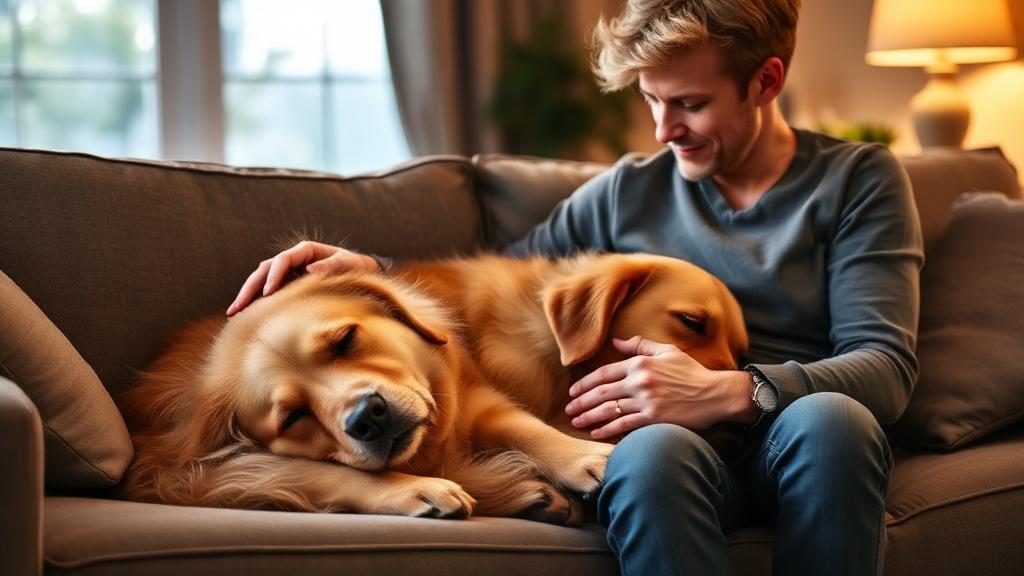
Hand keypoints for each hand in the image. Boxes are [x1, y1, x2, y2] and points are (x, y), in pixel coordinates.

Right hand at [226, 241, 378, 315]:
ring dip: (247, 295)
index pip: (282, 260)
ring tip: (233, 313)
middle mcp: (292, 259)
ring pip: (261, 280)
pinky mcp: (287, 283)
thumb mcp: (347, 264)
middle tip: (237, 307)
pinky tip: (244, 315)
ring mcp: (287, 271)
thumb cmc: (353, 266)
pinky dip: (255, 301)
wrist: (358, 270)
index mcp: (305, 251)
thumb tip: (311, 269)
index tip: (268, 293)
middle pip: (264, 270)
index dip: (273, 276)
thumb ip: (331, 266)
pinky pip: (267, 290)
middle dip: (250, 288)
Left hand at [564, 336, 754, 439]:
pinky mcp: (654, 418)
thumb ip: (640, 346)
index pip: (604, 373)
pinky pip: (624, 425)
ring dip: (589, 417)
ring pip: (609, 410)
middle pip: (601, 393)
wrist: (715, 394)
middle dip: (581, 402)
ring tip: (576, 422)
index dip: (585, 384)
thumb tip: (616, 342)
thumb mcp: (667, 351)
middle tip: (568, 409)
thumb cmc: (692, 372)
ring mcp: (646, 401)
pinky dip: (607, 429)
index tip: (573, 392)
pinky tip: (596, 433)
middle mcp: (640, 381)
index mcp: (640, 364)